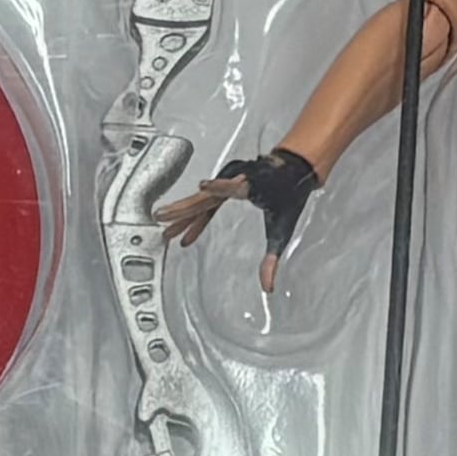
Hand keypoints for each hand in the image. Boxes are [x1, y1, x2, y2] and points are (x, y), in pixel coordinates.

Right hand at [157, 146, 323, 284]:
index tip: (203, 186)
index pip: (234, 188)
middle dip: (183, 209)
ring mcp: (228, 181)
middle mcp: (237, 181)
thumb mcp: (283, 228)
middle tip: (163, 218)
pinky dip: (195, 218)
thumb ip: (272, 258)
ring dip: (183, 215)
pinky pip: (206, 203)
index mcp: (253, 187)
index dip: (219, 187)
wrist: (293, 169)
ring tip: (166, 229)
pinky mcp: (224, 185)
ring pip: (201, 201)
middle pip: (205, 198)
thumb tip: (268, 285)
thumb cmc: (289, 192)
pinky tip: (187, 233)